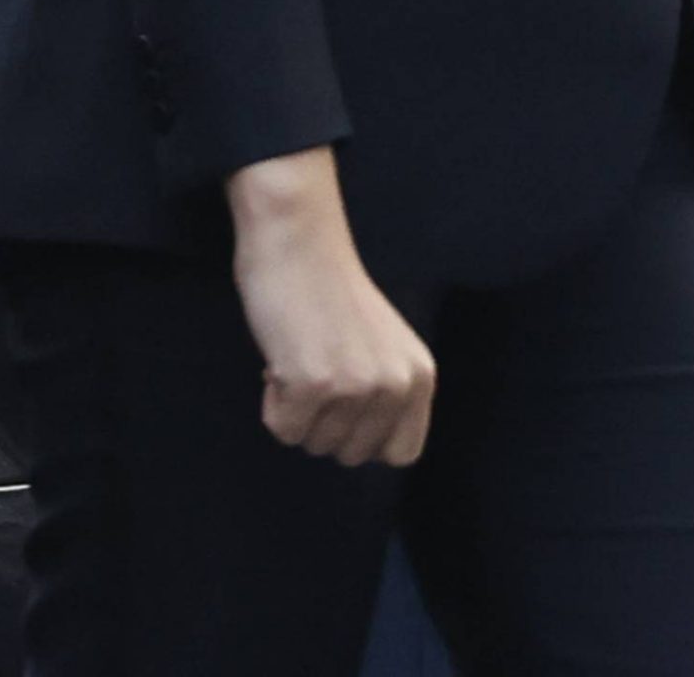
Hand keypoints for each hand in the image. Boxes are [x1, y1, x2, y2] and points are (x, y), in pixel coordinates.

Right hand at [228, 146, 436, 468]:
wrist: (299, 239)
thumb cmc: (332, 290)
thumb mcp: (384, 345)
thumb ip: (389, 393)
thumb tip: (369, 451)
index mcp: (419, 376)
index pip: (401, 454)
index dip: (365, 437)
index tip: (346, 403)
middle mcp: (395, 385)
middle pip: (351, 455)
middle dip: (325, 422)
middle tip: (317, 365)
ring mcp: (355, 386)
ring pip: (314, 445)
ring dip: (298, 409)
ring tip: (302, 354)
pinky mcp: (312, 384)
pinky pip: (283, 430)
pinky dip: (274, 402)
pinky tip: (282, 356)